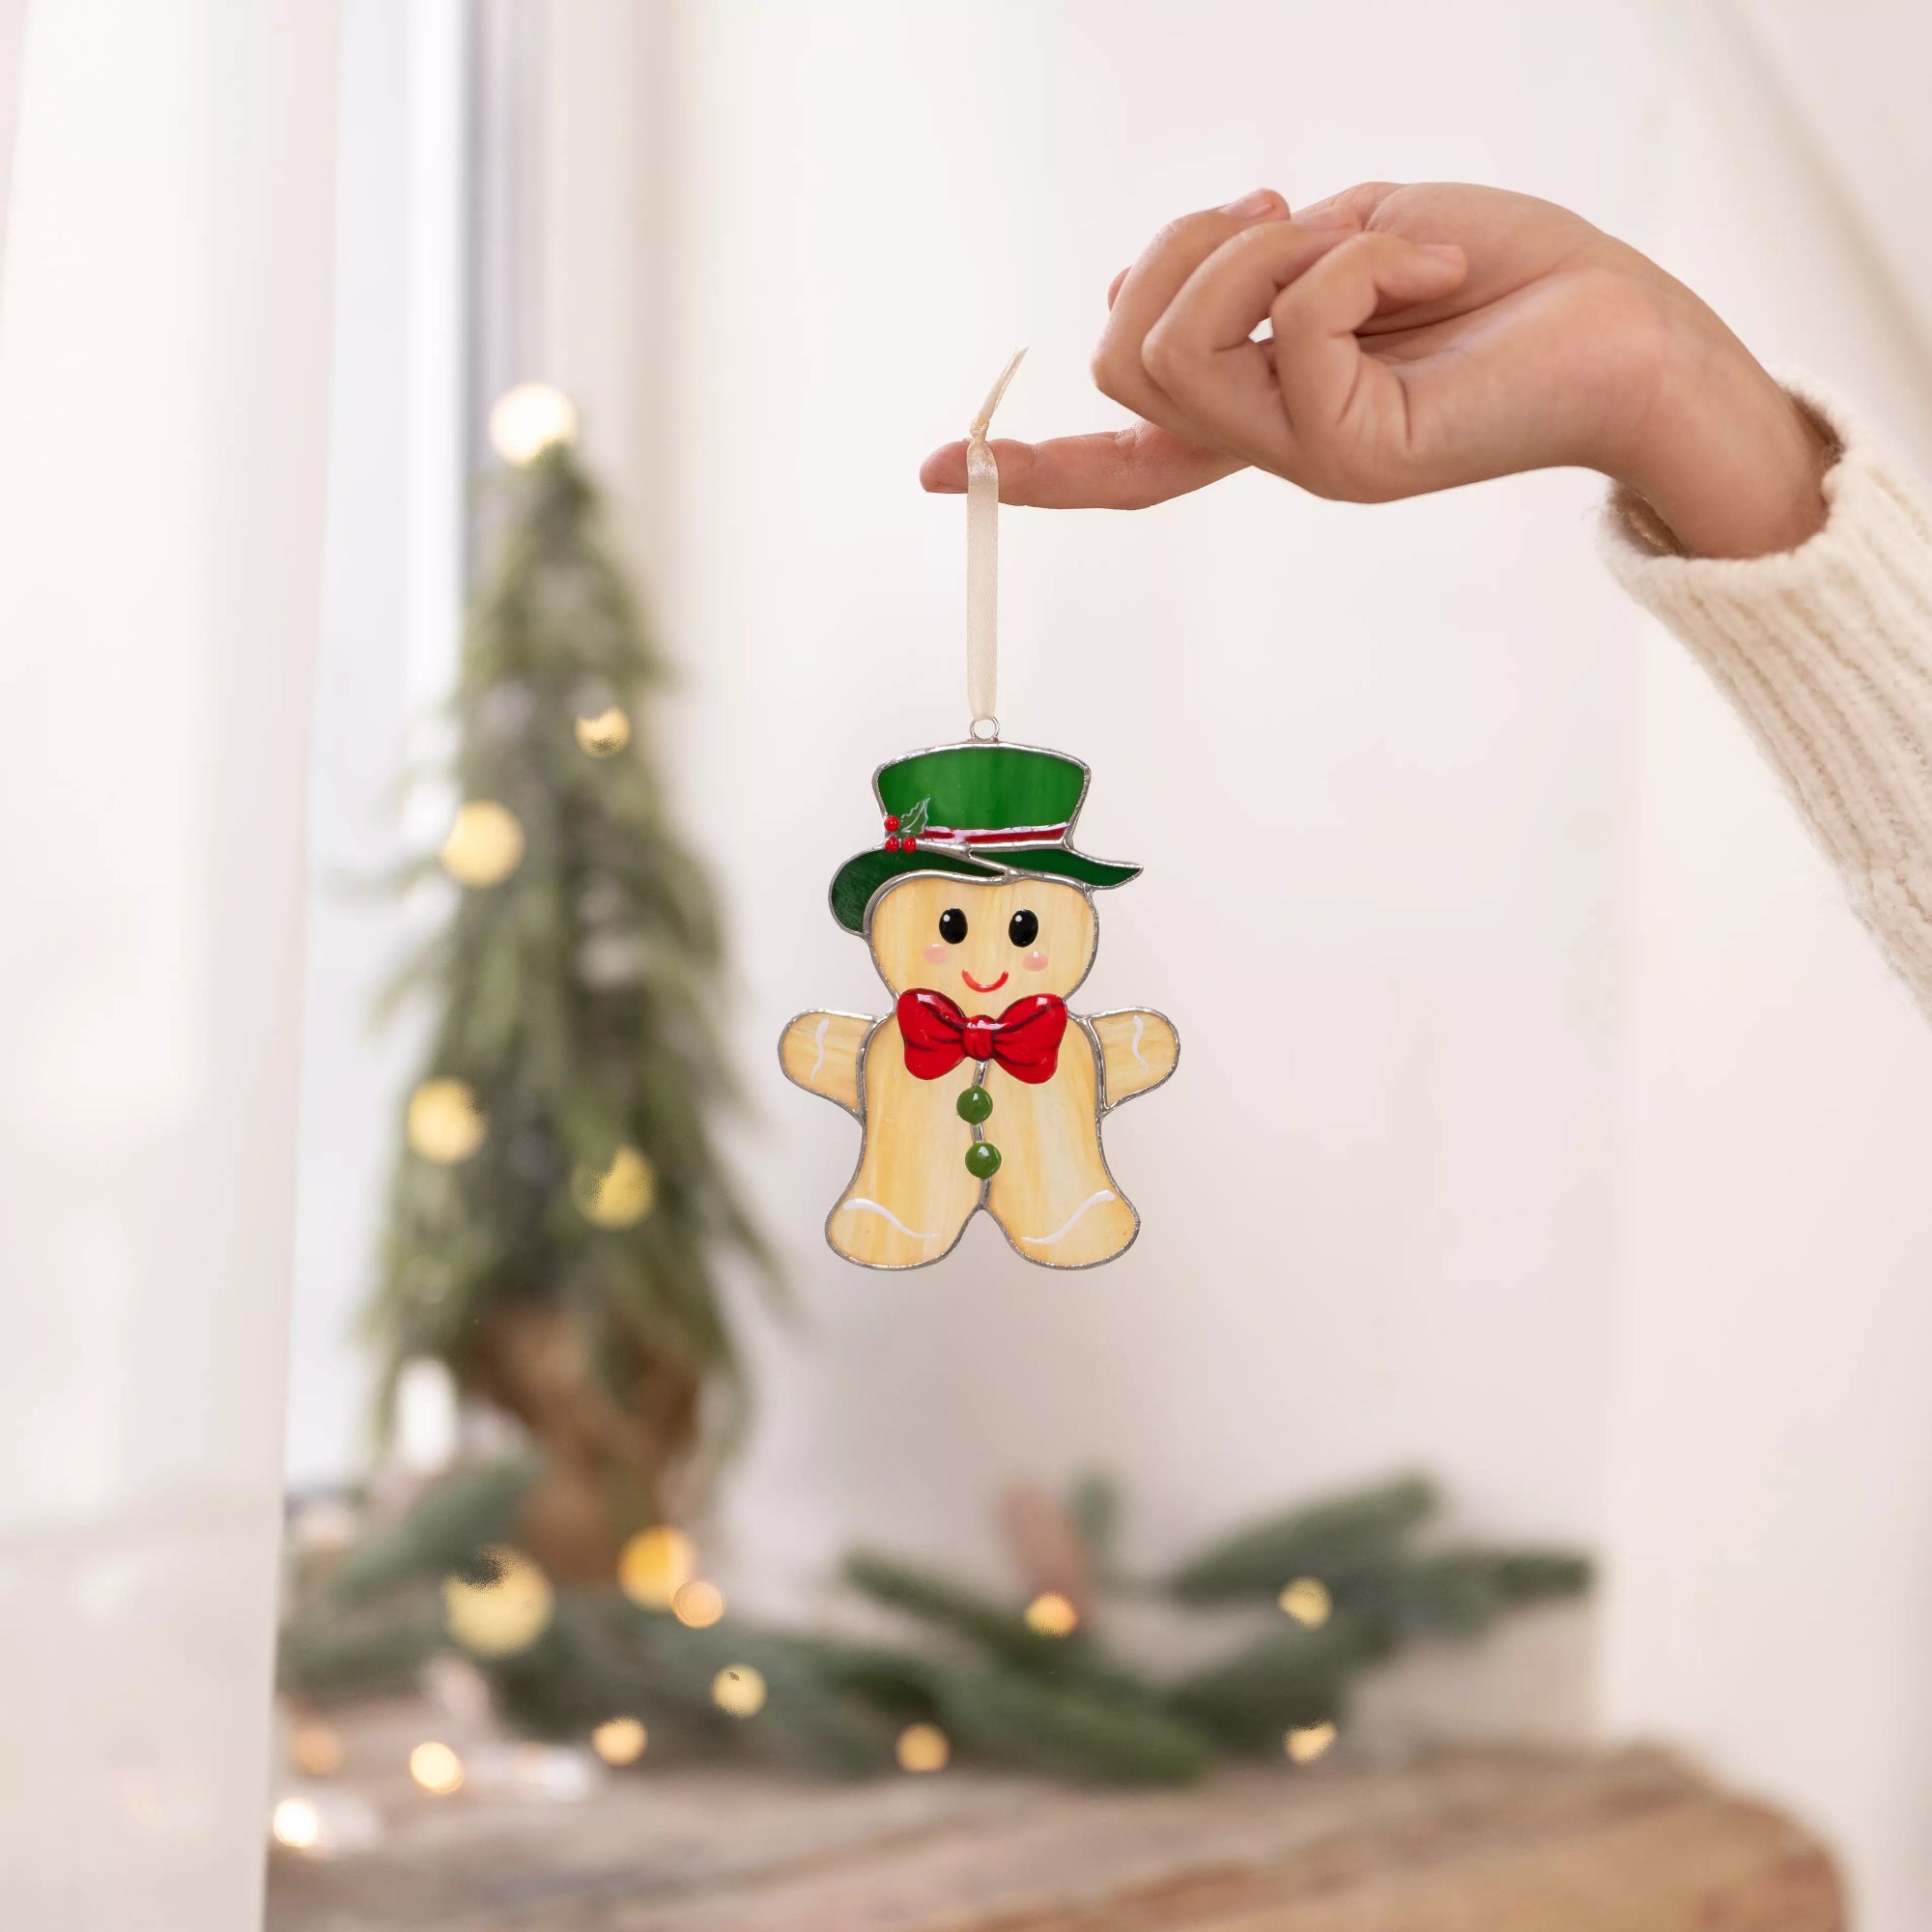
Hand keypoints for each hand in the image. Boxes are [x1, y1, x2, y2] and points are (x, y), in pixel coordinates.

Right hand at [922, 183, 1828, 559]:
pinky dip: (1355, 257)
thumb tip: (1124, 279)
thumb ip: (1244, 272)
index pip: (1122, 453)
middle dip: (1179, 250)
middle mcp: (1268, 447)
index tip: (935, 468)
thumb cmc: (1513, 278)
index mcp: (1263, 406)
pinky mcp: (1353, 456)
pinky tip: (1433, 268)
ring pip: (1171, 353)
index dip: (1030, 461)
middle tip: (1284, 215)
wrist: (1638, 331)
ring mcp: (1305, 462)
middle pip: (1121, 363)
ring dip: (1259, 254)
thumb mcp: (1350, 242)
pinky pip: (1290, 328)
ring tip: (1366, 244)